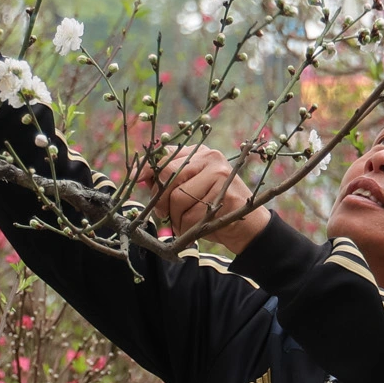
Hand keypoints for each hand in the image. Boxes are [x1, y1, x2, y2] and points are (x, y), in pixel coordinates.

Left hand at [150, 146, 270, 252]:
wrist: (249, 227)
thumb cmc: (213, 210)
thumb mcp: (191, 191)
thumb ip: (170, 182)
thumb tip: (141, 176)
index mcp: (200, 154)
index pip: (166, 156)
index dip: (147, 169)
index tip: (134, 179)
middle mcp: (211, 158)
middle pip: (168, 176)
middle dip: (162, 200)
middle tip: (165, 214)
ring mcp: (220, 174)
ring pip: (178, 198)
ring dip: (176, 219)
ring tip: (186, 223)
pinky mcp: (225, 194)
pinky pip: (191, 215)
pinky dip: (188, 228)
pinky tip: (199, 228)